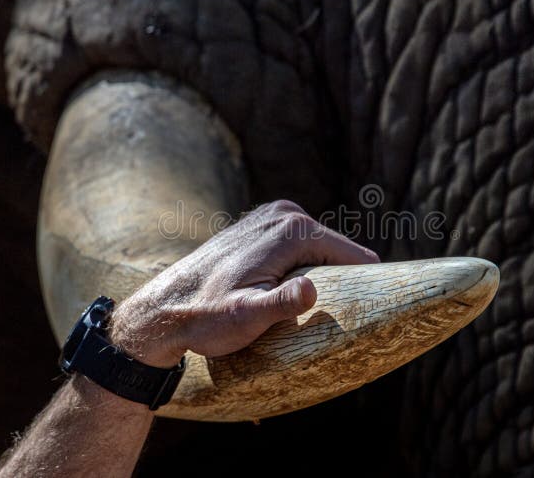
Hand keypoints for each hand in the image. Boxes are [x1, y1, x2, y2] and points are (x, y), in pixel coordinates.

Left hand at [109, 200, 378, 366]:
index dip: (364, 285)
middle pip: (338, 251)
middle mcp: (286, 213)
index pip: (353, 256)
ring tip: (308, 310)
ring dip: (322, 276)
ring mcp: (273, 215)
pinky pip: (301, 247)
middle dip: (342, 280)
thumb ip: (282, 303)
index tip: (368, 314)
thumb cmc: (207, 317)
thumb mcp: (247, 316)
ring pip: (320, 250)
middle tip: (333, 320)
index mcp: (292, 230)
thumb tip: (313, 289)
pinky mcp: (264, 224)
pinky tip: (290, 294)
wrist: (165, 307)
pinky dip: (304, 268)